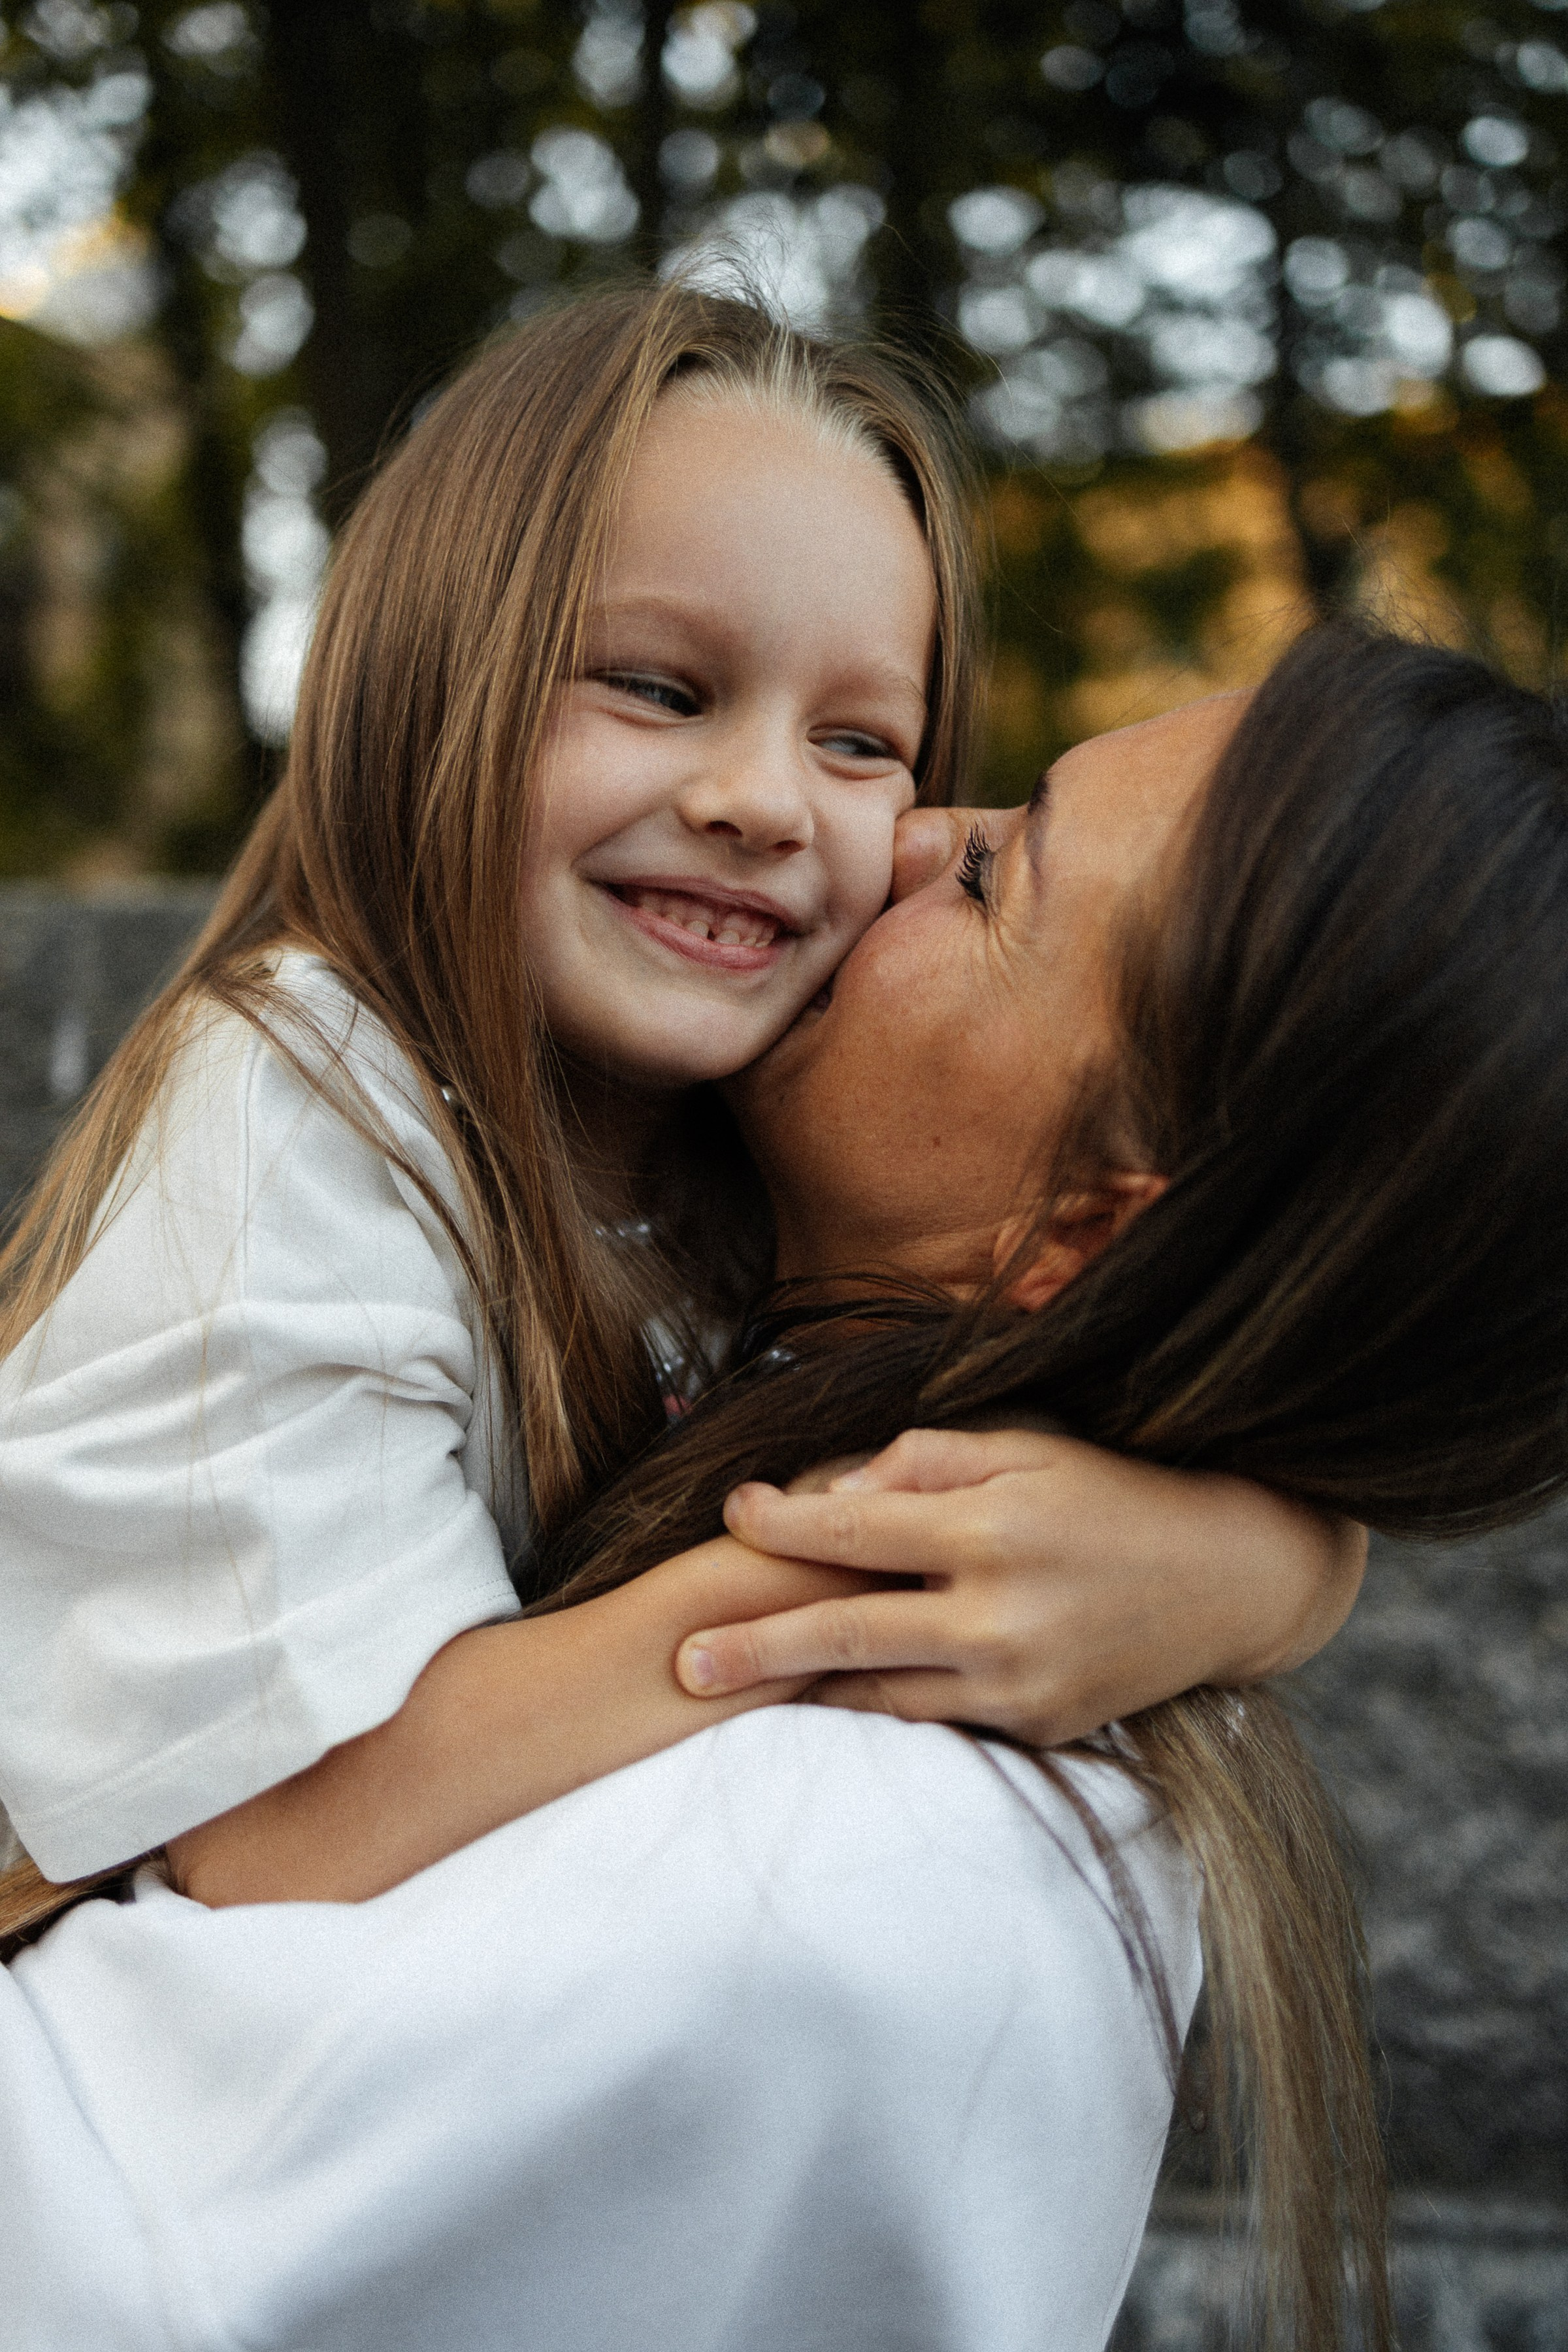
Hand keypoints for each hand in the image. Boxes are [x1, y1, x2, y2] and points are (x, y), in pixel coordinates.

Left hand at [673, 1428, 1366, 1746]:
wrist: (1230, 1578)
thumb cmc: (1112, 1494)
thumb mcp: (1027, 1445)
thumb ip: (925, 1457)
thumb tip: (834, 1486)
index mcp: (991, 1529)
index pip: (854, 1525)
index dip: (781, 1521)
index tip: (731, 1510)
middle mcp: (1000, 1614)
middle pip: (845, 1633)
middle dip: (752, 1648)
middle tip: (680, 1663)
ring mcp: (1021, 1683)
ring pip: (882, 1695)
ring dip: (804, 1690)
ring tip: (731, 1687)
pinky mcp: (1040, 1728)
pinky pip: (939, 1719)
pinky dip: (883, 1704)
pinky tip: (831, 1696)